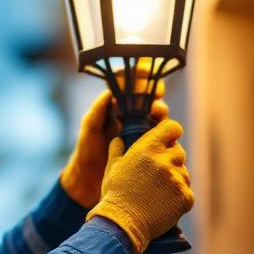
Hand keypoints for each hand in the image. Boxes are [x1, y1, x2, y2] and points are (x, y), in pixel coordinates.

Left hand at [59, 82, 167, 208]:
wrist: (90, 181)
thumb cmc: (87, 152)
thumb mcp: (89, 131)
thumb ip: (97, 112)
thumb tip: (109, 94)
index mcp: (115, 104)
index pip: (129, 82)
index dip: (138, 74)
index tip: (143, 73)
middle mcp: (130, 113)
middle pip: (149, 94)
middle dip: (154, 90)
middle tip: (155, 95)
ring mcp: (141, 128)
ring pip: (158, 112)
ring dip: (160, 111)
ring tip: (157, 116)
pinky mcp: (150, 143)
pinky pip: (162, 133)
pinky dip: (165, 131)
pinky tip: (164, 133)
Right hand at [86, 119, 193, 253]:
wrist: (122, 224)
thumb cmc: (114, 196)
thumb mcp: (112, 169)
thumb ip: (117, 151)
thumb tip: (117, 139)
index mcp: (148, 148)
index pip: (172, 128)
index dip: (171, 133)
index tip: (168, 140)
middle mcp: (165, 160)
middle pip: (178, 152)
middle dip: (170, 160)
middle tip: (156, 175)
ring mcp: (177, 179)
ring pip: (183, 173)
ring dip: (175, 179)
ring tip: (158, 193)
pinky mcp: (185, 197)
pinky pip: (187, 192)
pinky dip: (178, 198)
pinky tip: (164, 204)